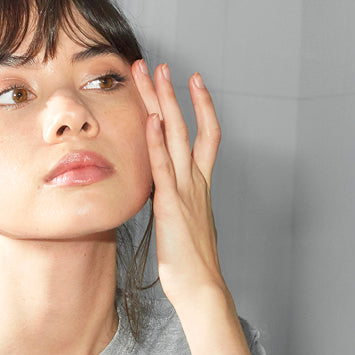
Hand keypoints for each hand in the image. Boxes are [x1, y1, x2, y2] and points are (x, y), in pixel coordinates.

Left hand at [131, 59, 229, 307]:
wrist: (201, 288)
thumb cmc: (190, 265)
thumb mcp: (181, 224)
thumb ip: (172, 203)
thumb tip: (159, 193)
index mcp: (200, 186)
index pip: (205, 136)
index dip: (199, 107)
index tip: (189, 83)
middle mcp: (197, 182)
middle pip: (188, 126)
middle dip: (173, 94)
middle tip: (161, 65)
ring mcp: (186, 190)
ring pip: (176, 136)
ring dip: (163, 102)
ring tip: (153, 74)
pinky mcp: (171, 205)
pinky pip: (163, 167)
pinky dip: (156, 141)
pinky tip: (149, 119)